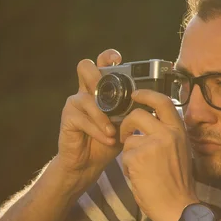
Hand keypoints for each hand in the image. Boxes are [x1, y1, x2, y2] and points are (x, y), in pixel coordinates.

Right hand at [54, 49, 123, 186]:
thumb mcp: (124, 123)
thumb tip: (152, 100)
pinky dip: (98, 130)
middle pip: (84, 67)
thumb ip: (132, 109)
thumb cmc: (108, 140)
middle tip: (110, 95)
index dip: (108, 57)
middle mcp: (86, 91)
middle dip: (98, 77)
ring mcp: (75, 103)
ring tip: (113, 131)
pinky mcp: (68, 117)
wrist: (88, 163)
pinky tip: (107, 139)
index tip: (119, 60)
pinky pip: (84, 119)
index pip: (101, 63)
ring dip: (103, 116)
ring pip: (87, 98)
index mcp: (100, 88)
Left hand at [118, 89, 197, 220]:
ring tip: (138, 168)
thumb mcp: (179, 151)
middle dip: (125, 123)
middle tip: (123, 134)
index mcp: (179, 131)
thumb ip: (166, 136)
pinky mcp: (138, 158)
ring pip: (128, 139)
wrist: (177, 206)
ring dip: (128, 153)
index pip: (162, 102)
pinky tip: (137, 177)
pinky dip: (126, 167)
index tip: (135, 94)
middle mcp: (167, 134)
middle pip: (137, 115)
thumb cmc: (177, 183)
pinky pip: (123, 156)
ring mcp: (152, 145)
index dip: (146, 94)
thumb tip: (149, 125)